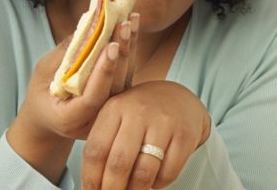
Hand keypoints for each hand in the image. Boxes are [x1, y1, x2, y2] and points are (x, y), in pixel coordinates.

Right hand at [6, 13, 139, 182]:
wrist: (49, 120)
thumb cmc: (42, 95)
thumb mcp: (43, 74)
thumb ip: (64, 56)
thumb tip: (87, 27)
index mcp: (71, 119)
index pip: (94, 97)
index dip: (104, 70)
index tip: (111, 45)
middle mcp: (96, 118)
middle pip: (116, 85)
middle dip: (121, 51)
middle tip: (125, 23)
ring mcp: (111, 111)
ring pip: (126, 77)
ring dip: (130, 46)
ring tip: (132, 18)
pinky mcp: (120, 98)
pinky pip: (127, 73)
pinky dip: (129, 49)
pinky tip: (132, 28)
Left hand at [81, 81, 211, 189]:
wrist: (179, 96)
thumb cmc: (142, 112)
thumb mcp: (116, 116)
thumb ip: (102, 143)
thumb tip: (92, 184)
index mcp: (115, 108)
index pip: (95, 151)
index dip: (91, 179)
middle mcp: (139, 112)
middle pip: (119, 163)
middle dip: (112, 189)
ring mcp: (164, 122)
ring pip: (144, 172)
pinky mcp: (185, 134)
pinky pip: (168, 172)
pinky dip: (158, 184)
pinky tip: (154, 179)